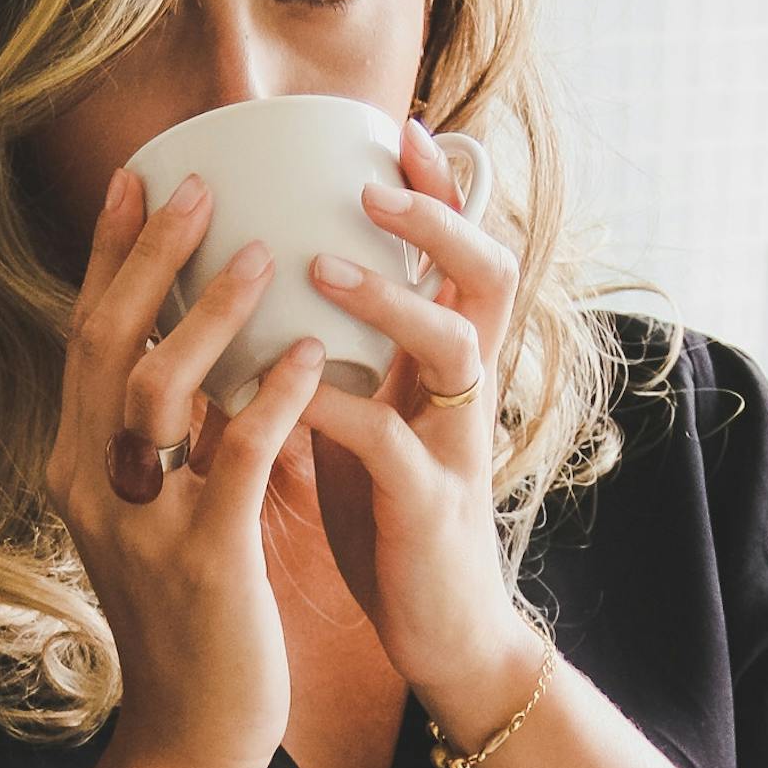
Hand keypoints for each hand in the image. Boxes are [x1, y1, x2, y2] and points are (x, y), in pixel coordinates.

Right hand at [44, 168, 326, 767]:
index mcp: (80, 467)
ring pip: (158, 390)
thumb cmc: (197, 621)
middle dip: (147, 256)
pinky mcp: (200, 560)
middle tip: (197, 184)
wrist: (195, 734)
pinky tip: (307, 354)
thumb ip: (176, 442)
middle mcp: (93, 485)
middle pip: (104, 344)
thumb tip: (205, 355)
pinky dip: (268, 397)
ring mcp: (140, 524)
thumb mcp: (169, 515)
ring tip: (263, 252)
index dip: (109, 255)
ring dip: (209, 313)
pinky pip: (233, 459)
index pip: (85, 339)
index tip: (142, 177)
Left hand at [296, 115, 523, 689]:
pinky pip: (393, 442)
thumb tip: (278, 291)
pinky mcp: (428, 508)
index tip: (399, 130)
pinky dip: (338, 408)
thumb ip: (348, 361)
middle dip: (438, 219)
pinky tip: (286, 391)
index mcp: (446, 369)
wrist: (439, 638)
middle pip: (488, 274)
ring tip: (324, 265)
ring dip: (392, 299)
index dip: (443, 191)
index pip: (463, 255)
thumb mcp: (373, 424)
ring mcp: (455, 448)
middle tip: (376, 181)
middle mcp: (465, 394)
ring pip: (452, 345)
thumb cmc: (392, 527)